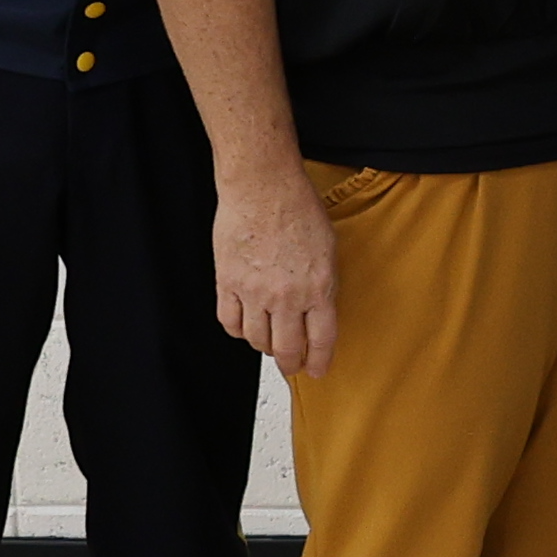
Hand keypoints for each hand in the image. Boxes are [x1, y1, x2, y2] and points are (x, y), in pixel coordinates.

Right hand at [212, 167, 341, 377]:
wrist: (262, 186)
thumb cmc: (298, 208)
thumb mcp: (329, 249)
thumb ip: (324, 285)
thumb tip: (320, 314)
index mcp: (318, 287)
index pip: (322, 340)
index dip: (320, 361)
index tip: (318, 370)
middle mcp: (286, 296)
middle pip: (287, 349)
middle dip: (291, 363)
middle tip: (292, 365)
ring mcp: (254, 291)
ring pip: (256, 340)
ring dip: (264, 345)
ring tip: (269, 339)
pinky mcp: (227, 282)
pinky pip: (229, 322)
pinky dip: (237, 329)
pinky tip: (245, 323)